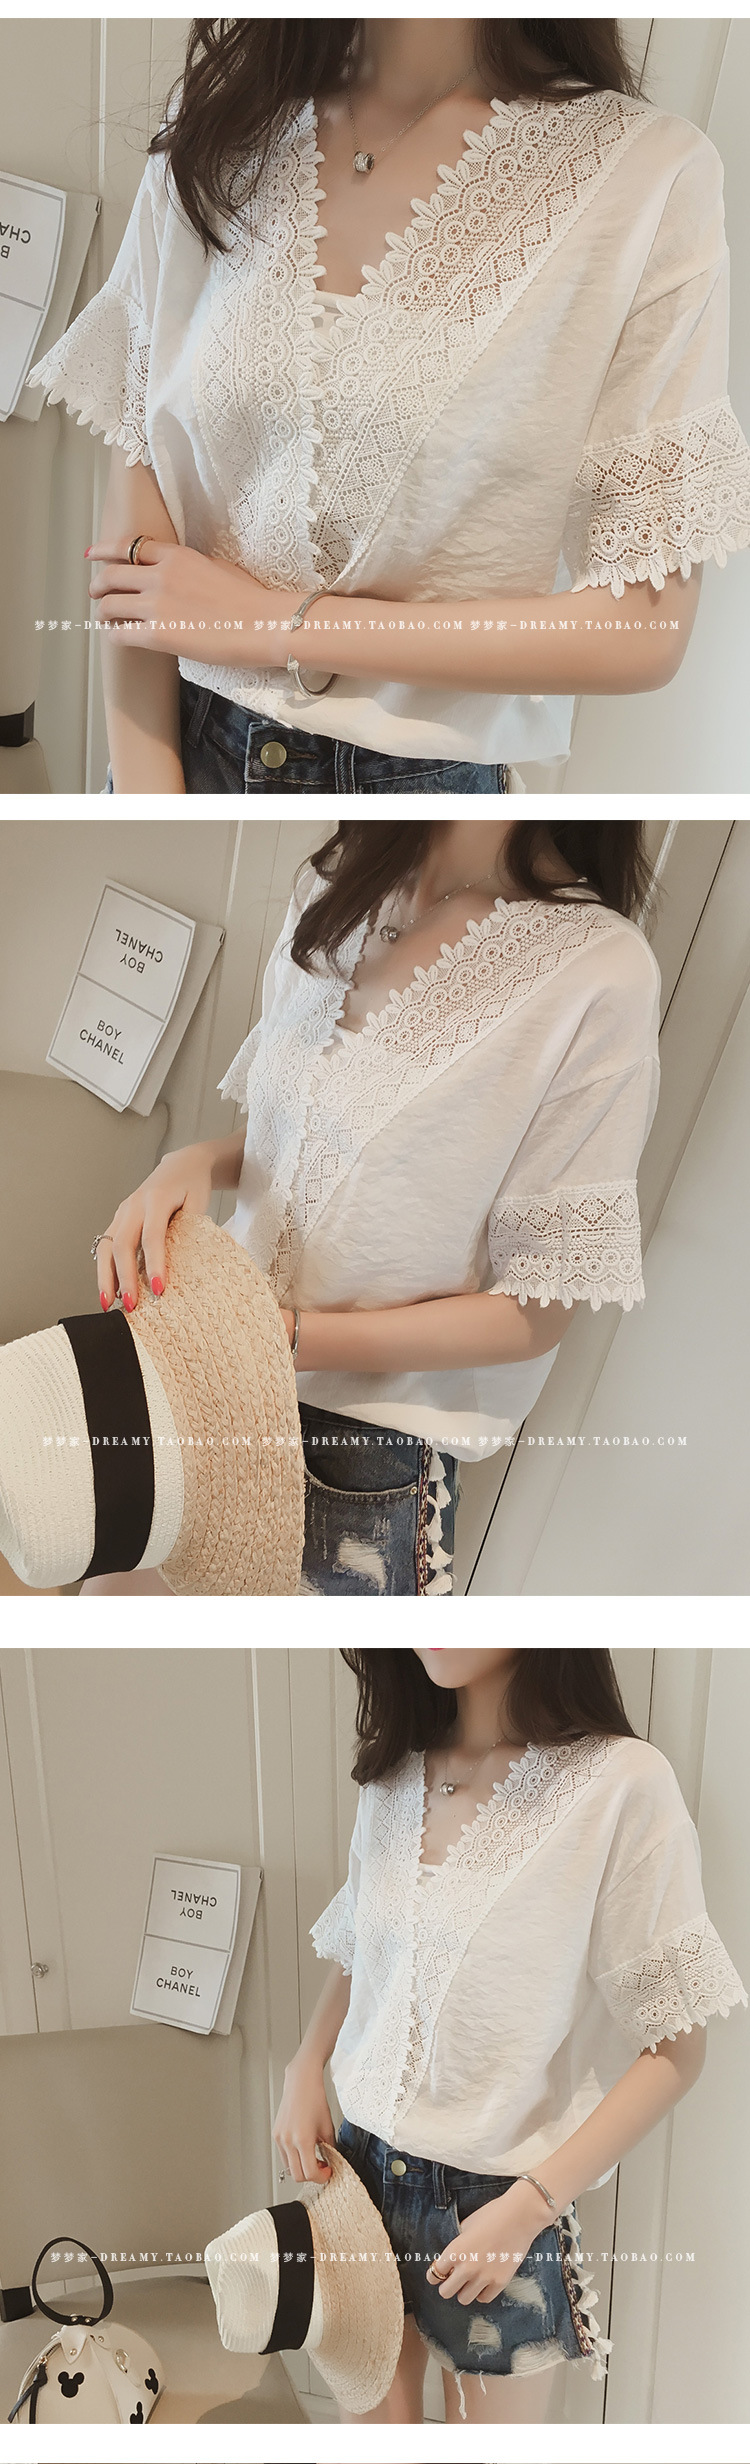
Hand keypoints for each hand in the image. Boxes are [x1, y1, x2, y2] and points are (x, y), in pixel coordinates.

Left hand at [86, 535, 294, 663]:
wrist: (262, 623)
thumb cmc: (249, 598)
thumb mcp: (217, 566)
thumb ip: (189, 566)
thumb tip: (180, 573)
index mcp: (176, 556)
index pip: (129, 546)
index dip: (105, 551)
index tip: (93, 555)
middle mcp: (160, 576)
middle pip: (111, 574)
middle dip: (97, 585)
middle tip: (94, 594)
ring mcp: (156, 606)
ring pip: (109, 605)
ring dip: (103, 612)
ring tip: (107, 619)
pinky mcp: (157, 635)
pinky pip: (119, 633)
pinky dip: (113, 634)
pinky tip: (118, 636)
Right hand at [94, 1143, 214, 1313]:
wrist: (181, 1165)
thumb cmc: (192, 1185)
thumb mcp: (199, 1203)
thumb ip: (190, 1229)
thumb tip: (181, 1266)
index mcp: (156, 1198)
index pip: (152, 1236)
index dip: (155, 1265)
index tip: (159, 1290)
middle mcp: (133, 1205)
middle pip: (122, 1244)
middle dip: (124, 1277)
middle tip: (132, 1305)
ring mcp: (122, 1212)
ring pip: (106, 1247)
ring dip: (106, 1277)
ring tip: (109, 1304)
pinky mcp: (118, 1220)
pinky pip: (106, 1246)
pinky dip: (105, 1270)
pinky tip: (108, 1291)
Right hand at [273, 2053, 336, 2182]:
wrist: (301, 2083)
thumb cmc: (315, 2099)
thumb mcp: (328, 2126)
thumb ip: (330, 2147)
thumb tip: (331, 2161)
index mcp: (302, 2139)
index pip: (310, 2173)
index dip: (321, 2177)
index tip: (328, 2172)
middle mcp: (288, 2140)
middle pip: (298, 2175)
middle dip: (311, 2175)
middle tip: (322, 2168)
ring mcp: (279, 2138)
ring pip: (289, 2167)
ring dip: (302, 2167)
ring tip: (313, 2157)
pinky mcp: (276, 2134)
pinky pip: (284, 2155)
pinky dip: (294, 2157)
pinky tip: (303, 2148)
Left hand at [425, 2183, 547, 2305]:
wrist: (520, 2216)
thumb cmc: (493, 2214)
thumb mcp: (467, 2225)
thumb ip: (458, 2244)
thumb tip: (453, 2257)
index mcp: (454, 2251)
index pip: (434, 2275)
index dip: (435, 2275)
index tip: (439, 2274)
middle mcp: (466, 2267)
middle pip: (446, 2292)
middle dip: (448, 2285)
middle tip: (454, 2279)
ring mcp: (484, 2277)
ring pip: (464, 2299)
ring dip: (465, 2291)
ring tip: (470, 2281)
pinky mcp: (500, 2283)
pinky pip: (484, 2299)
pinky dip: (482, 2292)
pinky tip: (484, 2282)